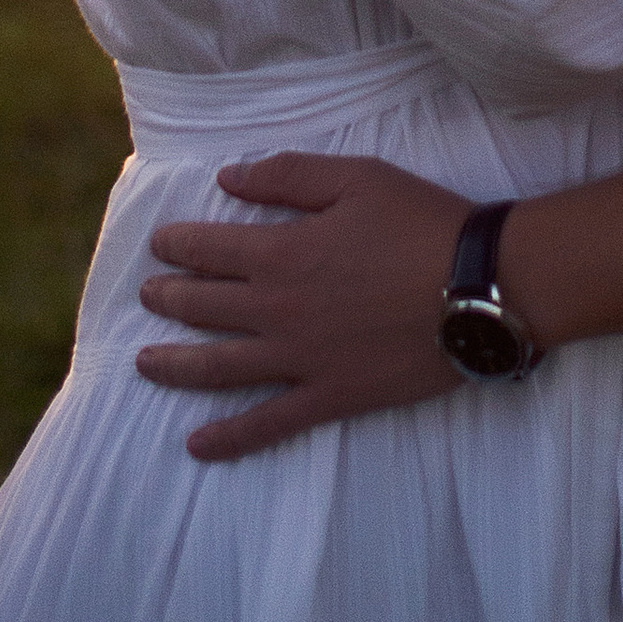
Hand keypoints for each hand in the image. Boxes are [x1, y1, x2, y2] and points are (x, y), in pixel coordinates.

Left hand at [137, 152, 469, 460]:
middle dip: (169, 298)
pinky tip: (197, 445)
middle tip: (148, 295)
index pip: (209, 250)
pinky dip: (229, 438)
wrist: (478, 288)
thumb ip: (287, 176)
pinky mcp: (329, 397)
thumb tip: (227, 179)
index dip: (178, 245)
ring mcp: (300, 360)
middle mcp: (278, 311)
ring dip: (175, 365)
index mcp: (282, 253)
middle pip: (205, 308)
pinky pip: (268, 424)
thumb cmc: (420, 222)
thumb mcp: (355, 177)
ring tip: (144, 364)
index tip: (159, 245)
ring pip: (219, 368)